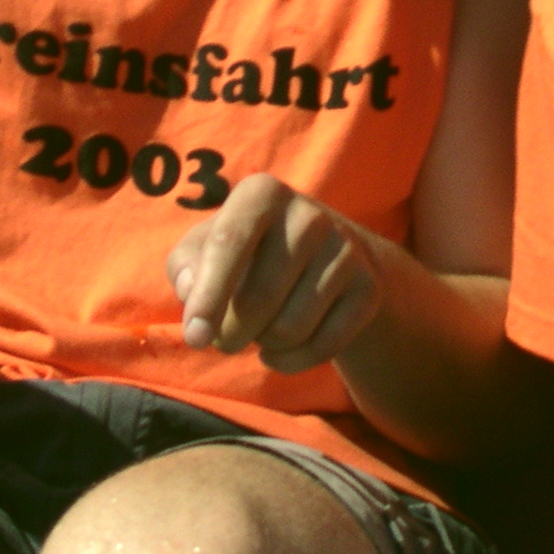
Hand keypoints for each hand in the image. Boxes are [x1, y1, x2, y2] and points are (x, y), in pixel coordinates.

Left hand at [165, 173, 381, 373]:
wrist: (327, 255)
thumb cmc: (249, 251)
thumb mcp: (206, 247)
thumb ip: (184, 265)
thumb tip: (189, 289)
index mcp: (262, 193)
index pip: (230, 243)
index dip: (209, 296)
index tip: (194, 338)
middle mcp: (309, 214)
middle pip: (257, 299)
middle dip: (230, 334)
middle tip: (223, 337)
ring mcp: (345, 250)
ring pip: (289, 329)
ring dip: (263, 344)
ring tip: (260, 330)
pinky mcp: (368, 287)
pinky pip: (323, 347)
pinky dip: (292, 361)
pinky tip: (282, 348)